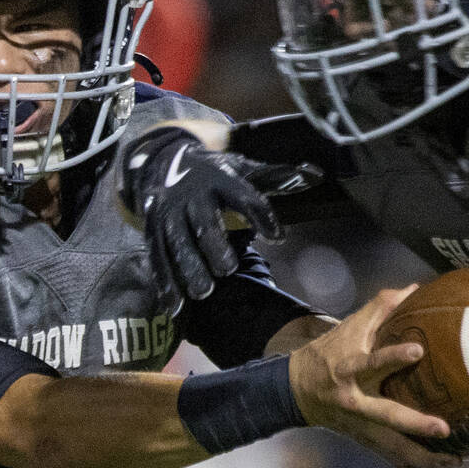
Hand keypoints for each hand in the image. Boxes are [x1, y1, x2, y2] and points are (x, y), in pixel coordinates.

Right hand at [120, 126, 320, 304]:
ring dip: (189, 268)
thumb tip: (316, 175)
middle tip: (228, 270)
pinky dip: (164, 282)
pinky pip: (157, 256)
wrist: (163, 161)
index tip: (278, 238)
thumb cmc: (214, 173)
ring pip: (177, 242)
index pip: (244, 196)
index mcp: (220, 178)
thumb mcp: (242, 167)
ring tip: (203, 293)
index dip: (262, 215)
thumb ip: (276, 176)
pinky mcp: (152, 228)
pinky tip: (174, 306)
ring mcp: (169, 211)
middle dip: (214, 245)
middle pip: (205, 221)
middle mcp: (192, 193)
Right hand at [287, 287, 458, 467]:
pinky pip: (392, 457)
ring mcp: (360, 425)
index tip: (418, 351)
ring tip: (455, 459)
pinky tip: (439, 463)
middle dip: (415, 425)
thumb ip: (380, 308)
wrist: (298, 390)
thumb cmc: (329, 353)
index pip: (371, 363)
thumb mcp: (349, 327)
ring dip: (423, 457)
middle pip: (386, 417)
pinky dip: (415, 464)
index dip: (393, 357)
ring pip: (392, 448)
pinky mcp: (364, 440)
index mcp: (349, 369)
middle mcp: (355, 401)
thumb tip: (413, 289)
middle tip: (444, 429)